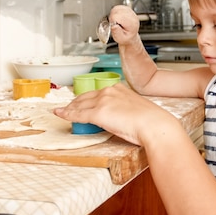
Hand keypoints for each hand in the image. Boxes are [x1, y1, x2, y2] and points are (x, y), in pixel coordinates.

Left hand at [54, 84, 178, 145]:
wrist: (155, 125)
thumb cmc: (151, 121)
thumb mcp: (135, 109)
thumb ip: (123, 108)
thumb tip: (118, 116)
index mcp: (119, 88)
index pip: (97, 93)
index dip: (85, 99)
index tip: (80, 103)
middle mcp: (109, 91)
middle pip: (85, 97)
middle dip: (74, 103)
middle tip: (67, 109)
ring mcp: (103, 101)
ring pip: (79, 105)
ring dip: (69, 109)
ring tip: (61, 112)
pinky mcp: (98, 113)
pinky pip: (78, 114)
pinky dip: (67, 115)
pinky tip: (60, 115)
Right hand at [109, 5, 139, 45]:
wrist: (130, 36)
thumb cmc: (126, 37)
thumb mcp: (120, 38)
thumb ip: (117, 33)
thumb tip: (113, 26)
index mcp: (131, 23)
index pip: (117, 16)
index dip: (112, 21)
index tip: (113, 25)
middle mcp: (132, 16)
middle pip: (116, 11)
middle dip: (112, 17)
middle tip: (115, 24)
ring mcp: (130, 11)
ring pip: (116, 8)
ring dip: (113, 14)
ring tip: (116, 21)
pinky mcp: (128, 9)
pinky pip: (118, 7)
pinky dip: (115, 12)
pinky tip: (118, 18)